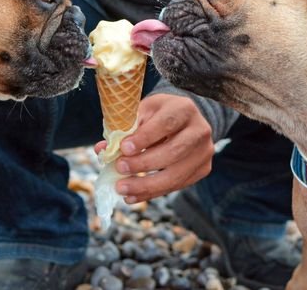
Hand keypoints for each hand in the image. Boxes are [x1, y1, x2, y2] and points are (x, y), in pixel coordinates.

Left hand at [94, 93, 214, 202]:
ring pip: (176, 174)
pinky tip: (133, 196)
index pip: (166, 123)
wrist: (184, 120)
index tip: (123, 148)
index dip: (145, 137)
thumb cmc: (158, 114)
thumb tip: (102, 149)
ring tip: (122, 189)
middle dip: (144, 164)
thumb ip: (125, 128)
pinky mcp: (202, 169)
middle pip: (174, 151)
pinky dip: (152, 193)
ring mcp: (204, 152)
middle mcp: (200, 130)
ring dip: (146, 185)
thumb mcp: (143, 111)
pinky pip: (176, 186)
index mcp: (184, 109)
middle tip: (119, 169)